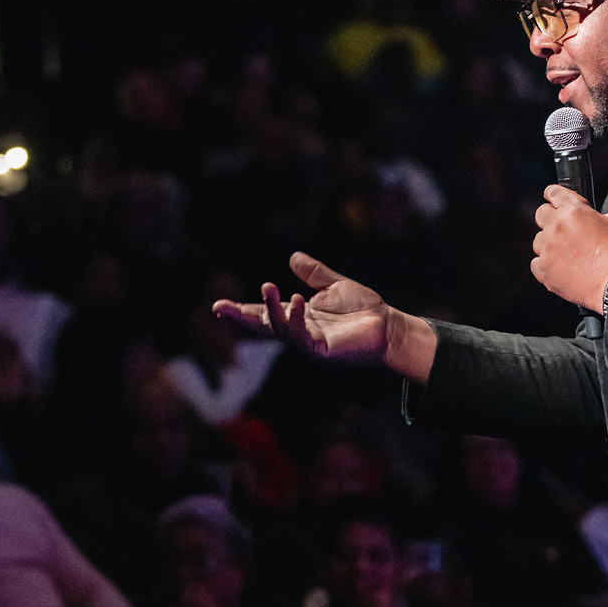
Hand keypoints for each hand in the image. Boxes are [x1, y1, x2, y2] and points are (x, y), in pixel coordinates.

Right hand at [211, 252, 435, 382]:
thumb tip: (292, 256)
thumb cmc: (364, 310)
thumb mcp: (335, 286)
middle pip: (263, 326)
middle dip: (241, 318)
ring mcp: (308, 342)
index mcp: (298, 316)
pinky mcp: (322, 350)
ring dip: (272, 309)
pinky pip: (302, 337)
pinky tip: (298, 301)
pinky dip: (296, 319)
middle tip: (220, 307)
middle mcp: (298, 331)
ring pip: (280, 328)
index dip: (242, 311)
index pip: (264, 314)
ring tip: (269, 287)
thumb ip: (313, 274)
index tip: (218, 306)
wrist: (389, 326)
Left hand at [532, 185, 607, 308]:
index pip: (554, 193)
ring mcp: (548, 250)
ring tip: (567, 253)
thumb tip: (594, 220)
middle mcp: (556, 228)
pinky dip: (545, 264)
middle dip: (551, 218)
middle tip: (563, 228)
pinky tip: (560, 267)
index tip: (550, 195)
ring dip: (549, 243)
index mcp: (573, 212)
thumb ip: (599, 216)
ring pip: (538, 240)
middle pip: (541, 215)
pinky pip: (536, 263)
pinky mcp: (545, 271)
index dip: (552, 194)